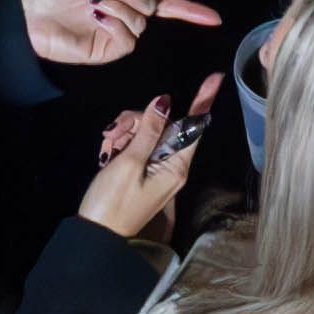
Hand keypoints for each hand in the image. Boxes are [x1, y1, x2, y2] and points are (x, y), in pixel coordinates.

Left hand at [23, 0, 222, 69]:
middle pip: (150, 6)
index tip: (214, 18)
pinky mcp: (108, 50)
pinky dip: (114, 23)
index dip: (190, 11)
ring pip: (139, 22)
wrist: (30, 12)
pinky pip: (127, 38)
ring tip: (90, 4)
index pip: (164, 3)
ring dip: (116, 6)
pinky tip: (96, 18)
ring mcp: (117, 35)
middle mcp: (125, 15)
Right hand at [79, 81, 214, 241]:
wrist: (97, 236)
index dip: (203, 100)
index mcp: (176, 166)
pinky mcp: (143, 173)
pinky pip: (138, 146)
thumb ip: (148, 130)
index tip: (216, 77)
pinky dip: (122, 143)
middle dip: (137, 120)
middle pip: (163, 125)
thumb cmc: (112, 202)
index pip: (194, 126)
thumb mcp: (129, 163)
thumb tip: (165, 101)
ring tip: (106, 147)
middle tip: (112, 132)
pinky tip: (107, 151)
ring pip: (147, 132)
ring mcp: (158, 170)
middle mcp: (172, 167)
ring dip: (125, 132)